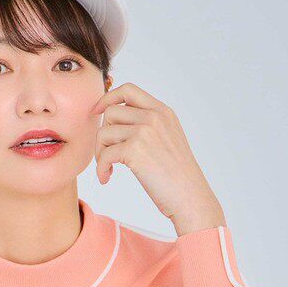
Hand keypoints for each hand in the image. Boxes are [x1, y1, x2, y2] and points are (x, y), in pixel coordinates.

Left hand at [90, 81, 225, 235]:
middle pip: (111, 113)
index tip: (97, 112)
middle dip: (103, 135)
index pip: (128, 90)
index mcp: (163, 112)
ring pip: (104, 132)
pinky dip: (100, 168)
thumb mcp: (168, 140)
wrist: (190, 196)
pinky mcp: (135, 150)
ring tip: (107, 169)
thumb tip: (118, 124)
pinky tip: (106, 178)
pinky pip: (104, 154)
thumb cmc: (177, 177)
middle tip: (106, 156)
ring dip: (99, 153)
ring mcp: (145, 131)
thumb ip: (148, 127)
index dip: (108, 99)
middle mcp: (154, 117)